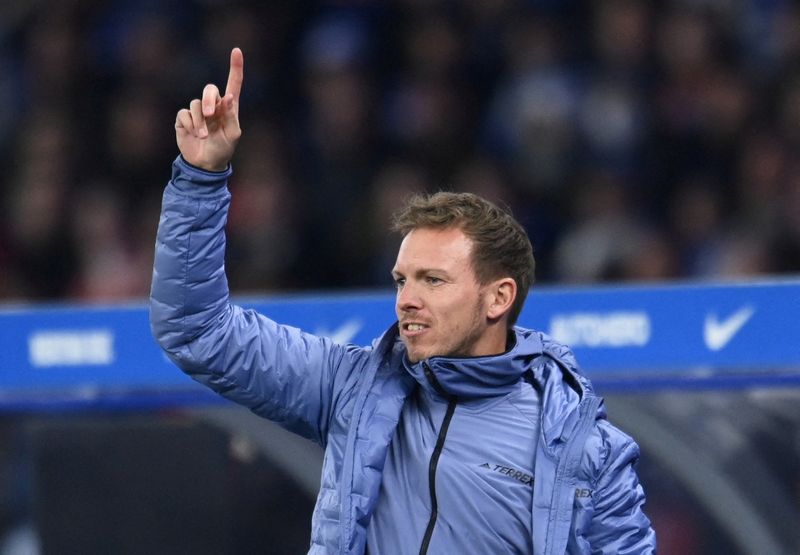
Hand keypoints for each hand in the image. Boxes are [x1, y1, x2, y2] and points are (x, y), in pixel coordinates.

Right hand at [175, 47, 243, 171]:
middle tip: (210, 114)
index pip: (233, 83)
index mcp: (229, 108)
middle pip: (209, 89)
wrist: (205, 164)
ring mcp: (198, 111)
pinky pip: (184, 113)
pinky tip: (194, 135)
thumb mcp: (232, 135)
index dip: (235, 67)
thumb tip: (228, 96)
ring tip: (204, 135)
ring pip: (195, 104)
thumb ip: (231, 116)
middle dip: (209, 100)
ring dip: (200, 121)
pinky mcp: (184, 118)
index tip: (237, 50)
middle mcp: (213, 106)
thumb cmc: (223, 149)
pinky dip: (190, 124)